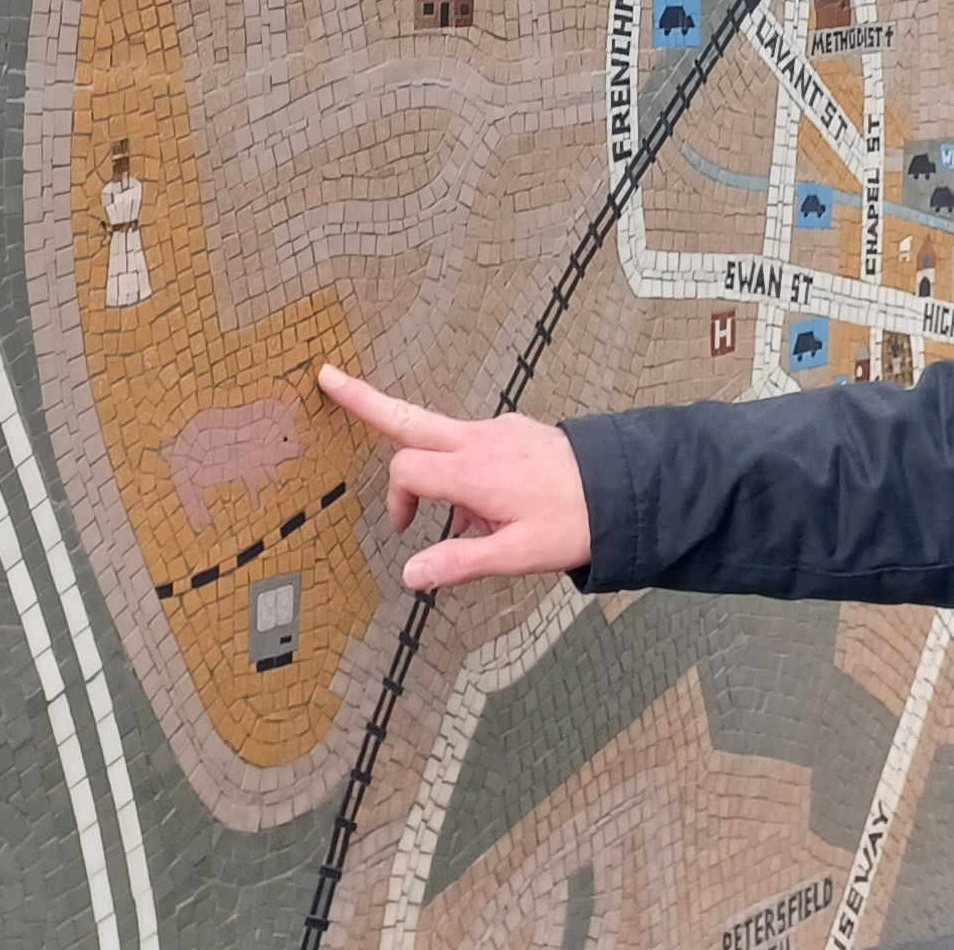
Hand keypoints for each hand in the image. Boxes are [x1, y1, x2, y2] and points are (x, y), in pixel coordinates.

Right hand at [318, 364, 592, 590]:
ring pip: (444, 439)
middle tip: (328, 378)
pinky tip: (500, 506)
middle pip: (408, 417)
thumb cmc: (572, 524)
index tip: (406, 529)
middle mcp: (479, 440)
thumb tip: (409, 576)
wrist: (626, 489)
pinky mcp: (514, 429)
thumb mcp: (516, 555)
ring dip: (438, 470)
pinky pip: (475, 445)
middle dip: (366, 400)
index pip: (407, 470)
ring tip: (483, 522)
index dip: (398, 499)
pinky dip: (468, 471)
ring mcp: (498, 429)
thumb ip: (459, 563)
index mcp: (473, 471)